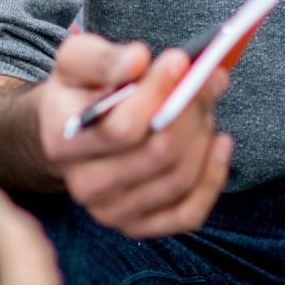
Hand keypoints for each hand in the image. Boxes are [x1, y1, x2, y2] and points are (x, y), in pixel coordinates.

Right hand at [33, 31, 233, 238]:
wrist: (67, 132)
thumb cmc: (79, 90)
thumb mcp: (75, 61)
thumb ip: (102, 58)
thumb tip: (137, 59)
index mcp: (63, 144)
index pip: (122, 128)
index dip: (158, 93)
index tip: (181, 61)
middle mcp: (85, 187)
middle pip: (157, 154)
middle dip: (191, 111)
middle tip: (211, 77)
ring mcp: (112, 212)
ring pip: (177, 179)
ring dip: (202, 137)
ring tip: (208, 103)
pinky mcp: (139, 226)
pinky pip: (188, 214)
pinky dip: (213, 178)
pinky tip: (221, 143)